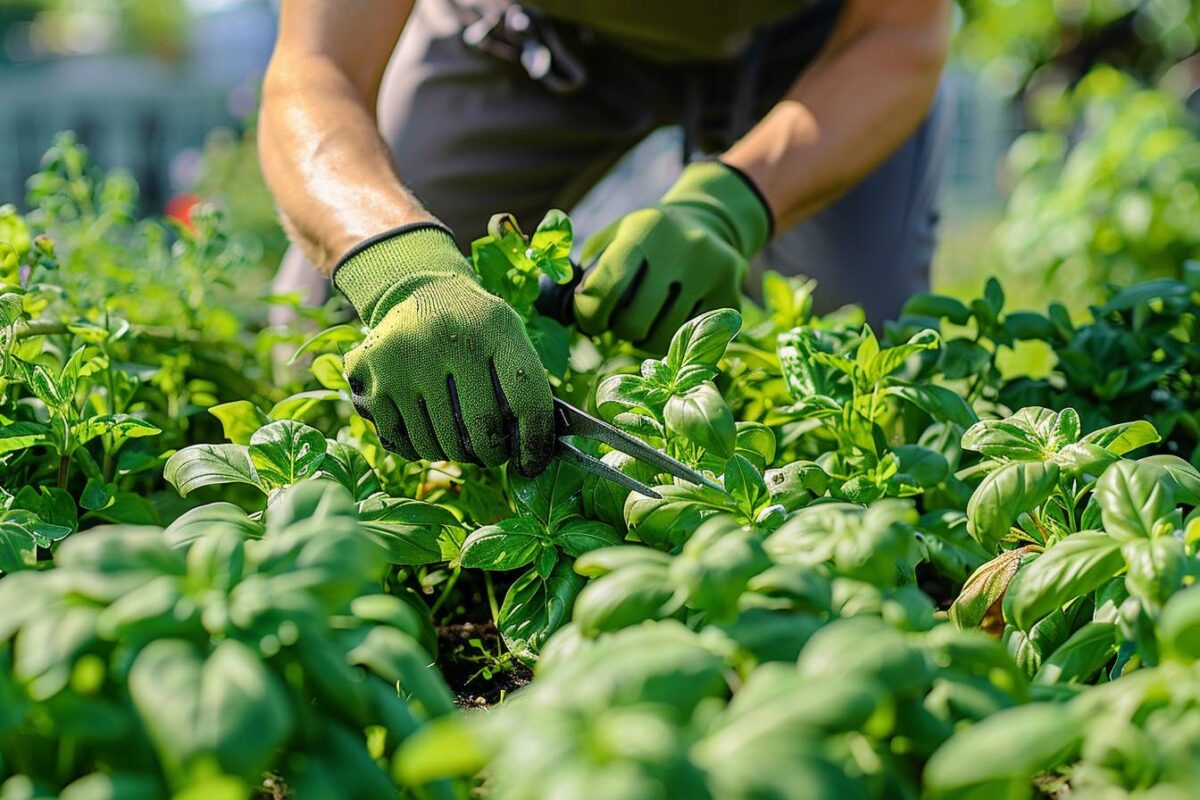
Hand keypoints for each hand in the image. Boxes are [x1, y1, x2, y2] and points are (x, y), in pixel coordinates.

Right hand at [337, 224, 554, 474]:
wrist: (417, 288)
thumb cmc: (474, 324)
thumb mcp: (505, 333)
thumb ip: (525, 381)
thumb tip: (538, 448)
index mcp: (494, 327)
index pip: (527, 398)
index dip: (535, 441)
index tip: (531, 463)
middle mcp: (448, 339)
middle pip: (482, 429)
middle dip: (492, 453)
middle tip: (492, 455)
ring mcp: (406, 361)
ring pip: (441, 443)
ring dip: (457, 454)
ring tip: (462, 443)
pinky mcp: (373, 380)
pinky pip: (406, 442)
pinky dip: (423, 450)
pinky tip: (430, 436)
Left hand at [573, 160, 771, 353]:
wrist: (710, 221)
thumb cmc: (648, 237)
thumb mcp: (616, 235)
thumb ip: (587, 268)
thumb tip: (559, 308)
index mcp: (644, 229)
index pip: (604, 291)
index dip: (588, 315)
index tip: (589, 319)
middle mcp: (682, 248)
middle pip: (634, 323)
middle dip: (618, 329)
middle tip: (618, 322)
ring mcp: (712, 273)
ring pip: (663, 338)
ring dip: (644, 337)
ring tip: (645, 319)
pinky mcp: (732, 296)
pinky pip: (692, 341)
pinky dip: (674, 340)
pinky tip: (670, 320)